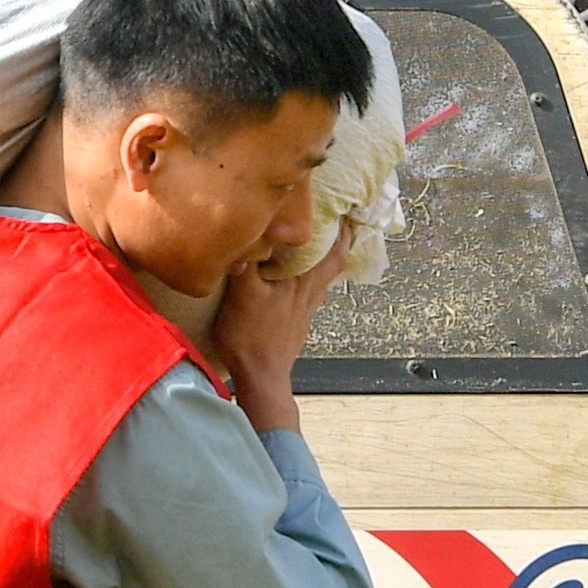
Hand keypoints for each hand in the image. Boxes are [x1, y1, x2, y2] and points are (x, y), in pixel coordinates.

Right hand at [202, 222, 356, 434]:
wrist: (262, 379)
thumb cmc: (251, 338)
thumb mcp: (242, 295)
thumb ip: (246, 262)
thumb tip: (248, 234)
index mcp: (302, 281)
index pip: (332, 250)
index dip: (341, 229)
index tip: (345, 208)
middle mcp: (309, 292)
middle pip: (333, 262)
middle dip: (339, 239)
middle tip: (339, 219)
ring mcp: (305, 310)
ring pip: (324, 277)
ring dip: (325, 258)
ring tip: (319, 242)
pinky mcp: (297, 323)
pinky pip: (311, 291)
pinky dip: (310, 277)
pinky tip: (297, 276)